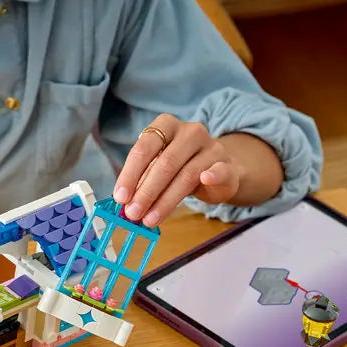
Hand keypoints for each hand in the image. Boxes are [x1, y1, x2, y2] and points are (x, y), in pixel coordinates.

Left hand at [113, 115, 239, 225]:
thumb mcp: (158, 168)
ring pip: (186, 175)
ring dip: (166, 201)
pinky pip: (220, 170)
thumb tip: (123, 201)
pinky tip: (205, 181)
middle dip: (146, 192)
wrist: (218, 169)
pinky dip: (213, 175)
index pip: (145, 147)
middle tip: (133, 213)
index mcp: (166, 126)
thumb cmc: (180, 167)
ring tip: (150, 220)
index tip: (120, 197)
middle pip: (165, 163)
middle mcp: (190, 132)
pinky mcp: (227, 164)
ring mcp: (211, 147)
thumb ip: (142, 180)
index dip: (130, 173)